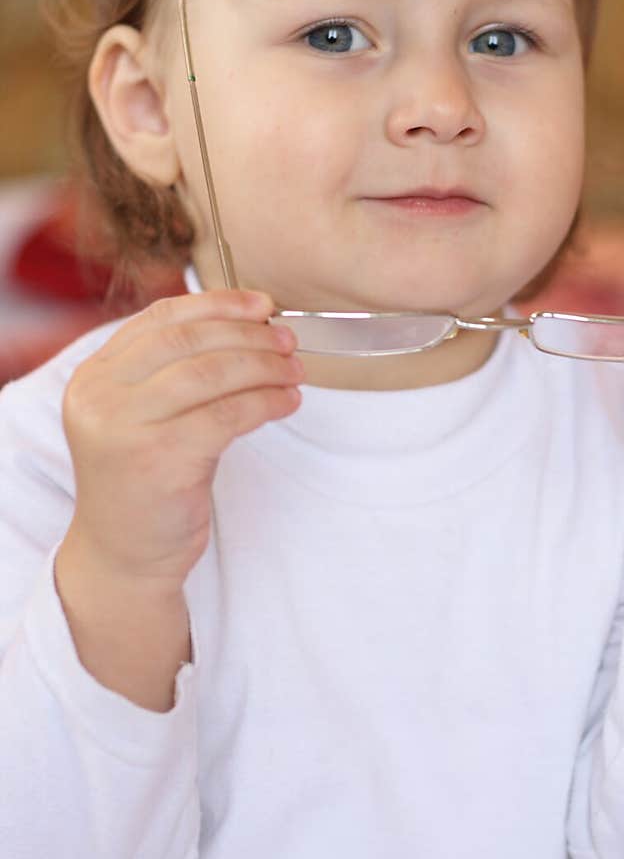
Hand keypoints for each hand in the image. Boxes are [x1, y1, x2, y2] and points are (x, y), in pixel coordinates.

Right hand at [60, 289, 303, 592]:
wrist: (124, 554)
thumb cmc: (147, 480)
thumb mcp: (144, 415)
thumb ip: (173, 370)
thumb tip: (250, 323)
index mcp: (95, 376)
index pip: (160, 318)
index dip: (216, 304)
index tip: (261, 304)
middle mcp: (100, 396)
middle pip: (187, 341)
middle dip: (247, 335)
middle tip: (287, 341)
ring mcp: (124, 427)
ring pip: (210, 374)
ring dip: (263, 367)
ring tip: (294, 371)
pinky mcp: (158, 460)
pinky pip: (226, 415)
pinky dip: (265, 402)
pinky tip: (286, 402)